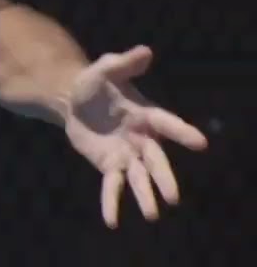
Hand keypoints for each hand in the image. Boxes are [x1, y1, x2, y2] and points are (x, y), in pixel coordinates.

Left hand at [62, 45, 208, 228]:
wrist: (72, 99)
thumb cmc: (94, 83)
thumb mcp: (104, 70)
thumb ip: (123, 63)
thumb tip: (145, 51)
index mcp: (146, 115)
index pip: (167, 124)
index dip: (182, 133)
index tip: (200, 143)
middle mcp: (142, 139)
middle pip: (156, 161)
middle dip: (164, 178)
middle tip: (173, 197)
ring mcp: (127, 154)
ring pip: (139, 178)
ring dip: (145, 196)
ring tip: (151, 214)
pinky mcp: (110, 165)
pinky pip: (113, 186)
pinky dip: (112, 203)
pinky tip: (112, 221)